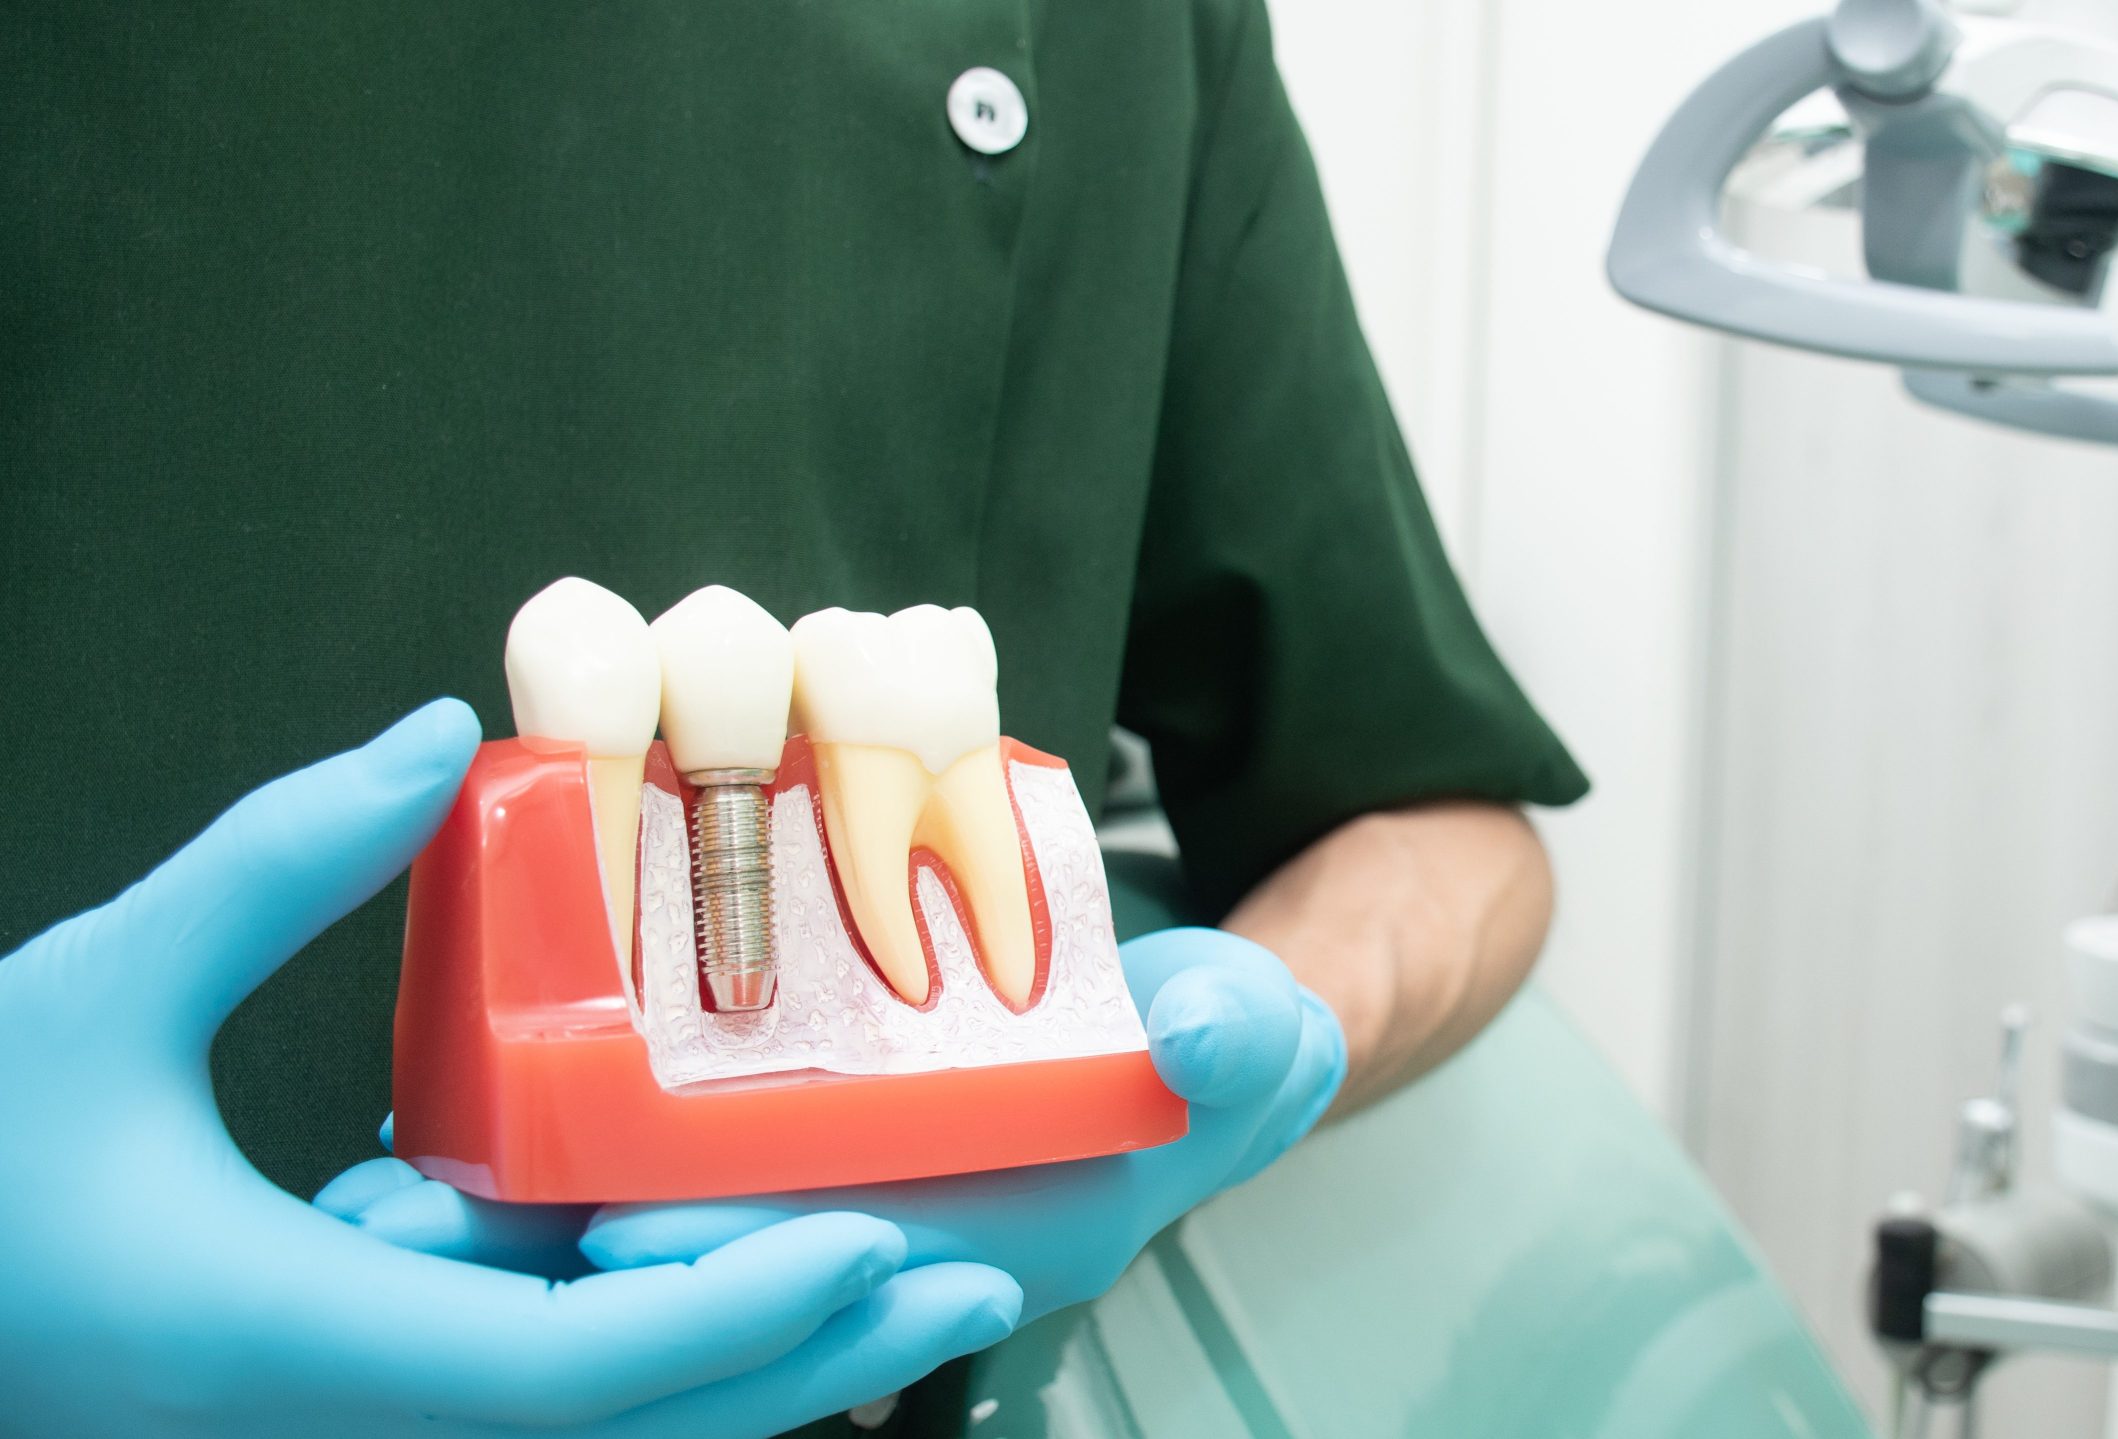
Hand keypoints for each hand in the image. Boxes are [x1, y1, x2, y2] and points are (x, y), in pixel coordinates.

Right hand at [0, 701, 1020, 1437]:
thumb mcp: (84, 1000)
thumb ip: (265, 868)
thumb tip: (428, 736)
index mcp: (300, 1346)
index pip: (574, 1373)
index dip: (738, 1311)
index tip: (872, 1237)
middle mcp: (346, 1423)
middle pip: (637, 1435)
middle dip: (817, 1365)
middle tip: (984, 1283)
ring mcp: (347, 1433)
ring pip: (603, 1437)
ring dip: (759, 1368)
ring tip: (902, 1284)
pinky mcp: (338, 1411)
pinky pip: (540, 1410)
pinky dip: (657, 1359)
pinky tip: (724, 1277)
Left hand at [332, 926, 1346, 1321]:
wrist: (1201, 1051)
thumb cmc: (1220, 1048)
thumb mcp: (1249, 1034)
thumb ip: (1235, 1041)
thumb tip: (1198, 1039)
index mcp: (997, 1236)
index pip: (834, 1264)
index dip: (724, 1246)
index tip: (598, 1215)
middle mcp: (892, 1248)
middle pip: (702, 1274)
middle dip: (549, 1260)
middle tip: (389, 1211)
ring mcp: (832, 1210)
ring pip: (653, 1238)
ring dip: (515, 1222)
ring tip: (369, 1184)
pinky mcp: (790, 1161)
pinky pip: (656, 1174)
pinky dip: (555, 1157)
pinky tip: (453, 1121)